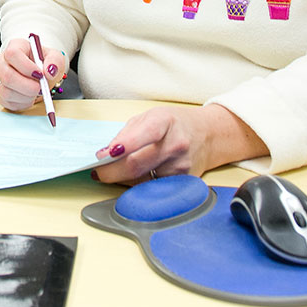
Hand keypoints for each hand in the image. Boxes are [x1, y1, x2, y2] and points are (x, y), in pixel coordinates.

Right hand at [0, 38, 67, 111]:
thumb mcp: (55, 57)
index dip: (26, 67)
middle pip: (7, 76)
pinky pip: (8, 102)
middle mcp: (2, 60)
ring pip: (6, 92)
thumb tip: (49, 71)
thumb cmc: (43, 63)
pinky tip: (30, 96)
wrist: (39, 73)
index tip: (40, 75)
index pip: (12, 54)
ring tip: (36, 91)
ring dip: (26, 96)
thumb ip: (55, 61)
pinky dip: (23, 103)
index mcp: (15, 46)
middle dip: (27, 86)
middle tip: (40, 88)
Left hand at [91, 104, 268, 184]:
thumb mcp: (149, 117)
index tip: (104, 154)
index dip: (121, 146)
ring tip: (116, 171)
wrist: (208, 135)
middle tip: (99, 172)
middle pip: (137, 165)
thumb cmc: (175, 124)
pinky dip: (138, 185)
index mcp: (164, 122)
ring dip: (123, 179)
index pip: (143, 134)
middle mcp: (176, 145)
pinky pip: (153, 188)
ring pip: (141, 180)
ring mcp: (181, 166)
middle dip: (111, 171)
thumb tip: (106, 154)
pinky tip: (134, 177)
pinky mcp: (183, 183)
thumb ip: (127, 134)